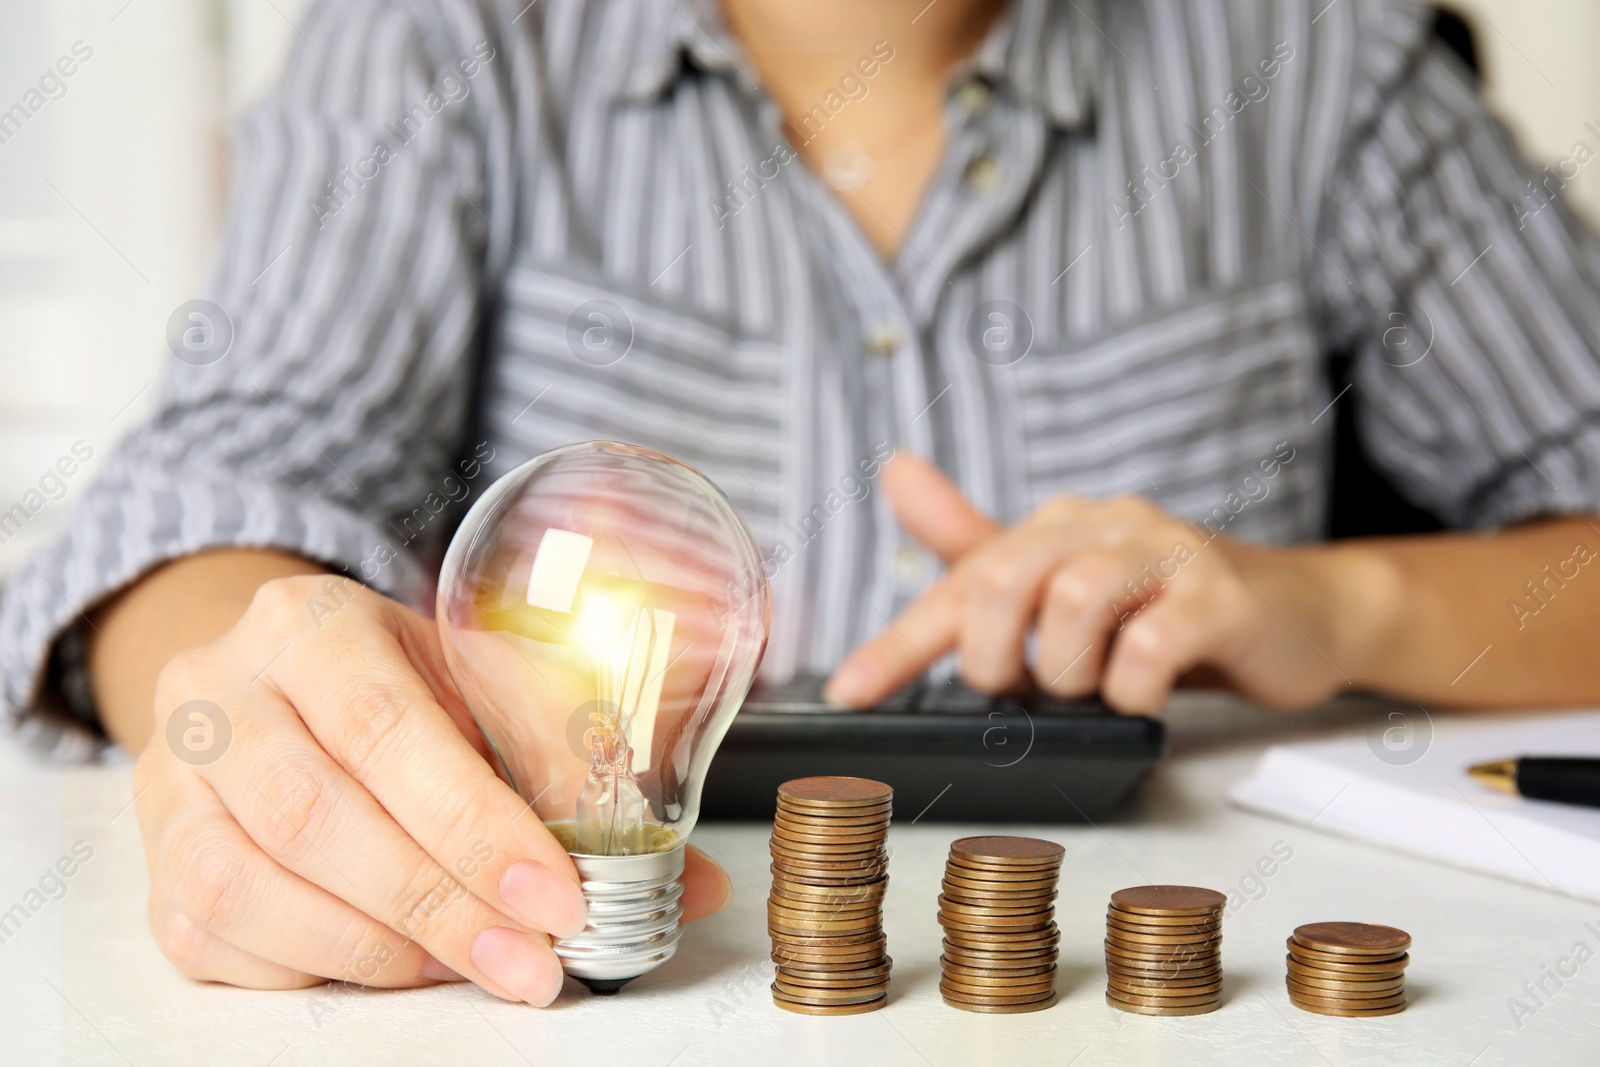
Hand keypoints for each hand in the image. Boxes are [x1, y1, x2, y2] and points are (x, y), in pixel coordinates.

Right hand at [133, 575, 729, 1003]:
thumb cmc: (399, 682)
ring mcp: (170, 784)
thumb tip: (686, 881)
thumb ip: (576, 764)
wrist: (278, 680)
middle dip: (438, 903)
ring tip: (475, 964)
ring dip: (378, 948)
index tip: (556, 895)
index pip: (385, 729)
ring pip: (248, 886)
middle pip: (312, 816)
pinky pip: (217, 939)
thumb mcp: (483, 684)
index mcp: (309, 624)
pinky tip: (398, 965)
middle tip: (531, 960)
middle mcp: (217, 694)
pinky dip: (316, 969)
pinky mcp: (157, 865)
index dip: (473, 824)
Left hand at [824, 455, 1357, 712]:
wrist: (1299, 613)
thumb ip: (980, 544)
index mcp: (1057, 526)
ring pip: (1075, 604)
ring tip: (1092, 685)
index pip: (960, 581)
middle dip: (995, 652)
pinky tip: (1142, 692)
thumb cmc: (1167, 605)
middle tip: (1018, 686)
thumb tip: (895, 471)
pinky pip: (1152, 647)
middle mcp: (1106, 525)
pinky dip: (1131, 686)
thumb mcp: (1064, 579)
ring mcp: (1168, 555)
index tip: (849, 692)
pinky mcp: (1222, 596)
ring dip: (1067, 670)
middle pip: (1007, 577)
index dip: (899, 642)